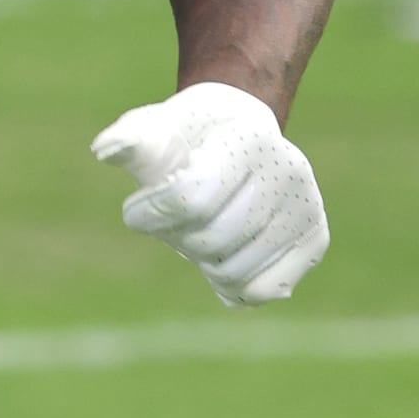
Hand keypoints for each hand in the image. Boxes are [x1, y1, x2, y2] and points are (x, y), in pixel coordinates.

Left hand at [92, 82, 328, 306]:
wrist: (237, 133)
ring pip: (236, 270)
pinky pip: (264, 290)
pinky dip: (231, 285)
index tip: (134, 211)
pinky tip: (220, 257)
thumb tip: (104, 150)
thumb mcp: (155, 127)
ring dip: (200, 261)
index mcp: (248, 137)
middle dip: (175, 237)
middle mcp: (289, 170)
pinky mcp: (314, 238)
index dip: (151, 214)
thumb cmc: (185, 135)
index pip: (191, 198)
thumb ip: (131, 140)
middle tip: (167, 221)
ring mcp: (307, 207)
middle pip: (212, 238)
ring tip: (197, 231)